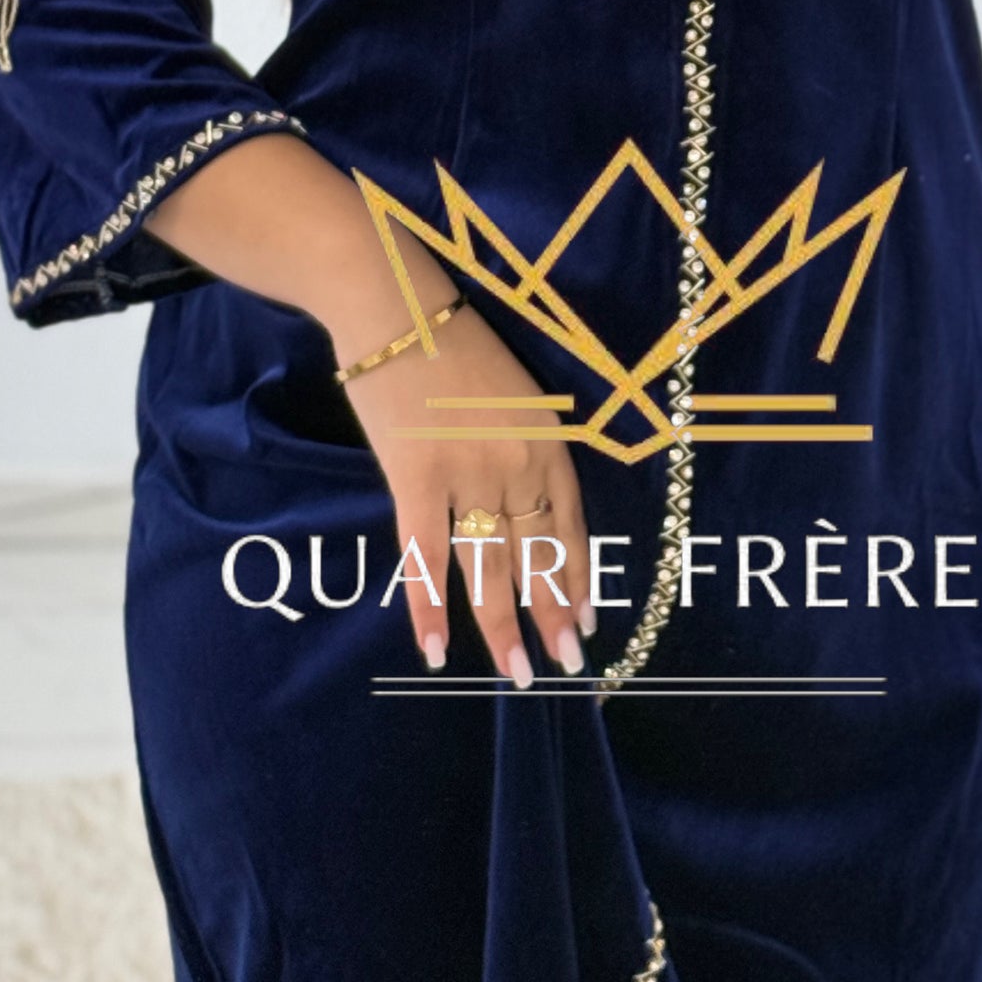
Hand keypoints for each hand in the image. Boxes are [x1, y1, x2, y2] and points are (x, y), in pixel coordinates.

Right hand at [344, 303, 593, 686]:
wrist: (397, 307)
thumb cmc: (453, 343)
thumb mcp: (515, 394)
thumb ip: (523, 448)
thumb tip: (520, 504)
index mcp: (548, 440)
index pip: (570, 524)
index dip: (576, 576)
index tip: (583, 620)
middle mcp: (518, 464)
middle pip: (537, 553)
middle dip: (550, 614)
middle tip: (561, 664)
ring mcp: (469, 474)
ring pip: (490, 566)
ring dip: (503, 625)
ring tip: (516, 673)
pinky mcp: (417, 478)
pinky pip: (426, 556)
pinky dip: (428, 606)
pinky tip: (435, 650)